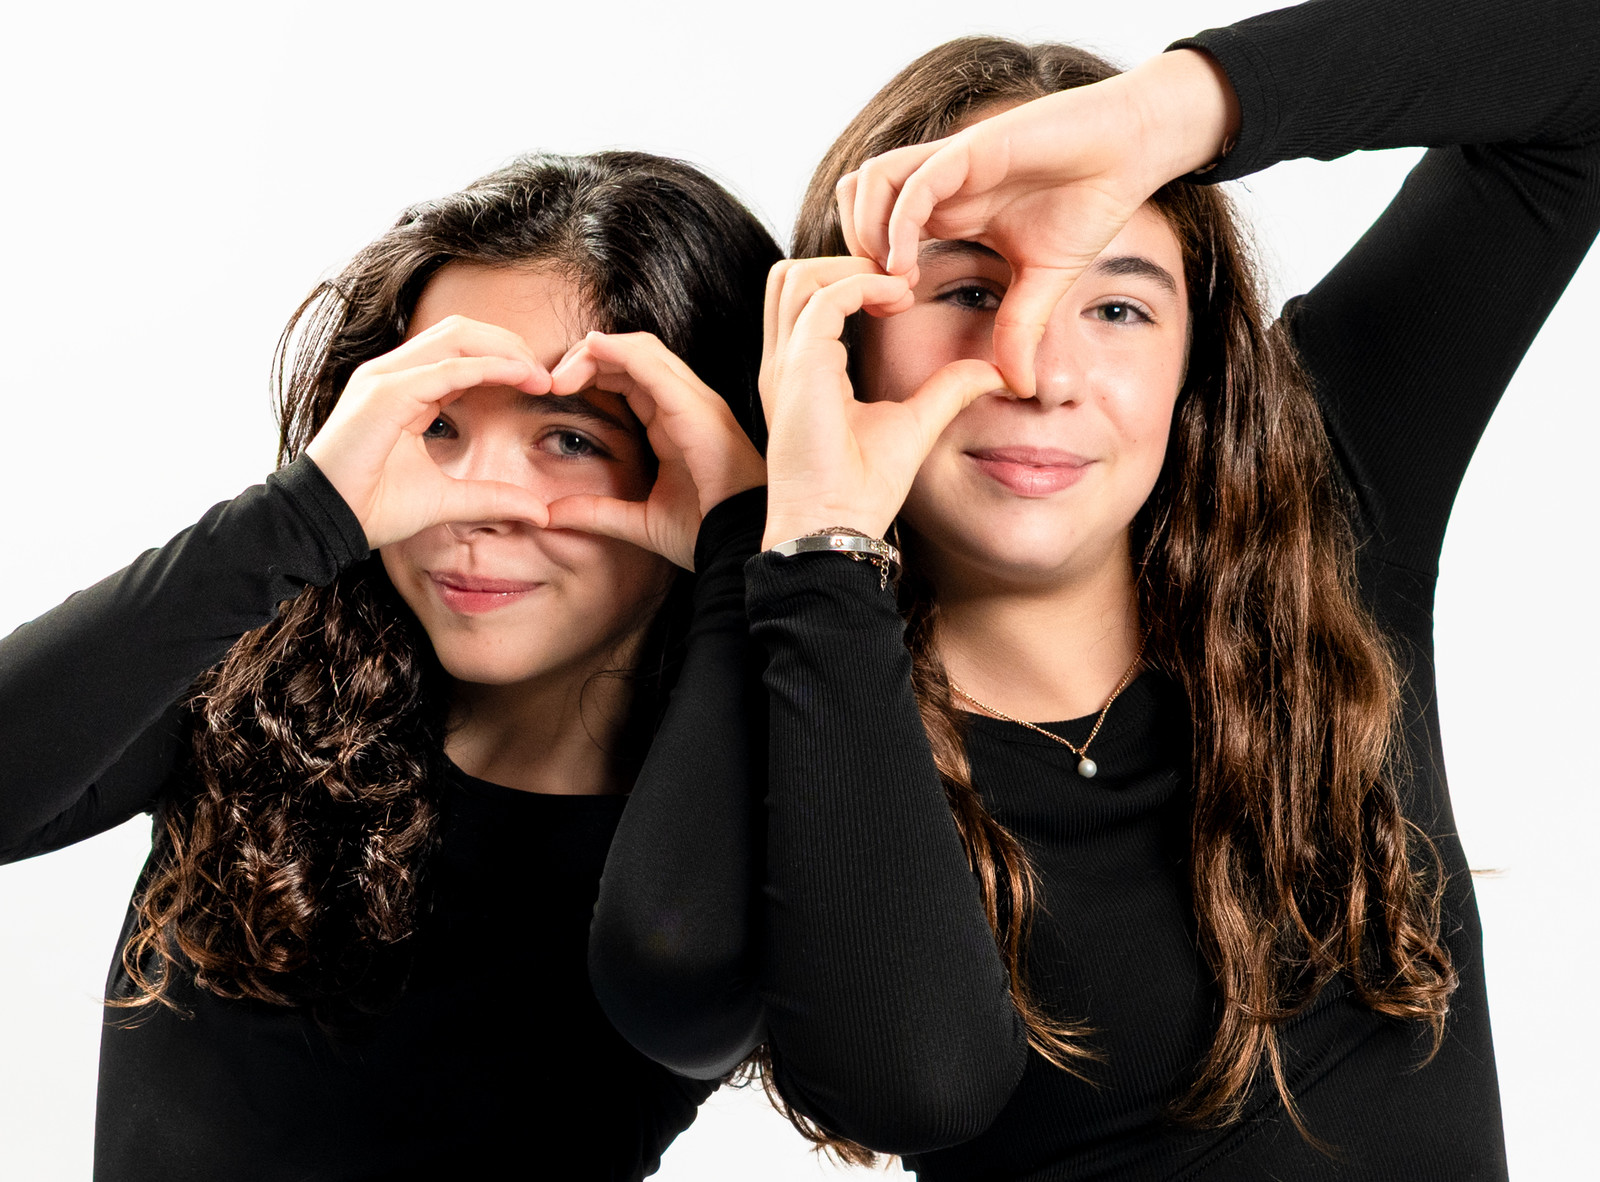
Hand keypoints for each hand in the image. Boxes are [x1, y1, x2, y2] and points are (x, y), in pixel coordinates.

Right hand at [305, 315, 552, 548]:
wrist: (325, 525)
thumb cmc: (372, 508)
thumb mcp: (447, 501)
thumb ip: (492, 498)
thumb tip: (539, 512)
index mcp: (405, 388)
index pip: (461, 351)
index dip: (505, 358)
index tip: (543, 384)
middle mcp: (392, 373)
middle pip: (463, 331)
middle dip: (511, 345)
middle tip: (547, 375)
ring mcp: (384, 378)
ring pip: (457, 337)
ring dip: (506, 350)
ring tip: (540, 374)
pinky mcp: (383, 393)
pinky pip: (446, 368)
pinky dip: (489, 367)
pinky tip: (521, 377)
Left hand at [544, 332, 764, 570]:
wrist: (738, 549)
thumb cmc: (703, 534)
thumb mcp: (638, 522)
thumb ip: (596, 513)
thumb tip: (550, 515)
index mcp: (675, 424)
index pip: (631, 376)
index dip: (591, 373)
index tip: (554, 392)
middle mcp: (688, 405)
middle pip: (634, 355)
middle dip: (588, 357)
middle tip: (550, 380)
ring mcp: (697, 403)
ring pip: (642, 350)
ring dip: (596, 352)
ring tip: (561, 373)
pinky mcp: (697, 409)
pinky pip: (653, 366)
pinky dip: (619, 352)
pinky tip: (591, 351)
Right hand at [759, 256, 1003, 546]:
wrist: (835, 527)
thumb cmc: (862, 490)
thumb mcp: (915, 424)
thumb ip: (946, 390)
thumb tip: (994, 371)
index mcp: (801, 374)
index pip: (807, 299)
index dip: (851, 280)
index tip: (901, 293)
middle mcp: (785, 363)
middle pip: (790, 275)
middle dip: (844, 263)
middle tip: (898, 281)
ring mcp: (786, 363)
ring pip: (797, 274)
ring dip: (851, 268)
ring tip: (898, 289)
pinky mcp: (799, 369)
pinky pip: (824, 298)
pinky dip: (863, 285)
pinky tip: (899, 299)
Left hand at [836, 49, 1237, 395]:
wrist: (1130, 150)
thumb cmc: (1088, 202)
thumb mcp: (1044, 282)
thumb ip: (1020, 329)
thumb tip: (1019, 387)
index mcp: (946, 210)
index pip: (876, 231)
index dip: (870, 270)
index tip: (892, 310)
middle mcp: (938, 184)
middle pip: (854, 202)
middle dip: (855, 252)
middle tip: (883, 296)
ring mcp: (950, 163)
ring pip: (867, 183)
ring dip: (867, 233)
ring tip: (894, 279)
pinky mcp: (970, 149)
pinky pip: (913, 182)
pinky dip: (898, 223)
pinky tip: (908, 265)